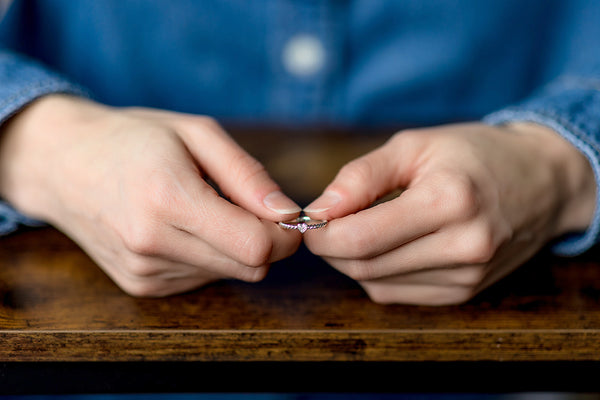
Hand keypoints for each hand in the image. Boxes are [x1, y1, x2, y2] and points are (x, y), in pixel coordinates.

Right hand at [0, 95, 301, 295]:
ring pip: (228, 275)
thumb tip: (287, 213)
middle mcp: (152, 244)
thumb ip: (247, 176)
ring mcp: (143, 272)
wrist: (62, 164)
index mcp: (168, 199)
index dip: (284, 236)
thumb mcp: (196, 134)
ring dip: (232, 247)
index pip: (255, 247)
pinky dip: (207, 256)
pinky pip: (201, 278)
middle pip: (249, 268)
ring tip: (201, 209)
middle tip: (246, 205)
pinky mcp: (140, 286)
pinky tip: (182, 227)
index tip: (285, 216)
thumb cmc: (132, 139)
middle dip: (264, 241)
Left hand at [303, 123, 595, 304]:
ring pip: (377, 283)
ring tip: (363, 227)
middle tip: (329, 224)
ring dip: (353, 260)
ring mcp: (467, 277)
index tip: (312, 220)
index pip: (361, 238)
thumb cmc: (473, 154)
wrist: (540, 182)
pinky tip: (389, 246)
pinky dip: (377, 273)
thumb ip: (362, 176)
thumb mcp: (415, 145)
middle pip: (365, 265)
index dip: (323, 234)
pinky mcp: (464, 293)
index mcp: (450, 201)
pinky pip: (396, 293)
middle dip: (332, 248)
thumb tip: (319, 209)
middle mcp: (463, 246)